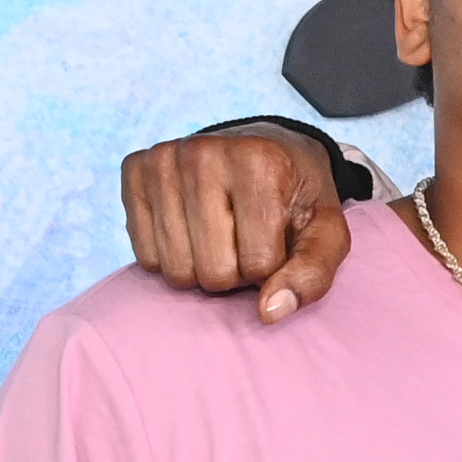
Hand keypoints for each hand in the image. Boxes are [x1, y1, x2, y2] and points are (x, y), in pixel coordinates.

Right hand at [121, 125, 352, 318]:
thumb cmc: (297, 198)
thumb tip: (269, 313)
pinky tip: (190, 229)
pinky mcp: (135, 170)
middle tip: (245, 241)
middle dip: (235, 272)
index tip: (276, 243)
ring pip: (175, 270)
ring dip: (202, 268)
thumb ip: (312, 274)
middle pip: (213, 272)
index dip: (271, 269)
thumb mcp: (326, 232)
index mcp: (259, 162)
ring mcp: (163, 158)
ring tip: (221, 236)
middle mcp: (204, 153)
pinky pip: (145, 256)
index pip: (258, 264)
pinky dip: (171, 256)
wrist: (266, 148)